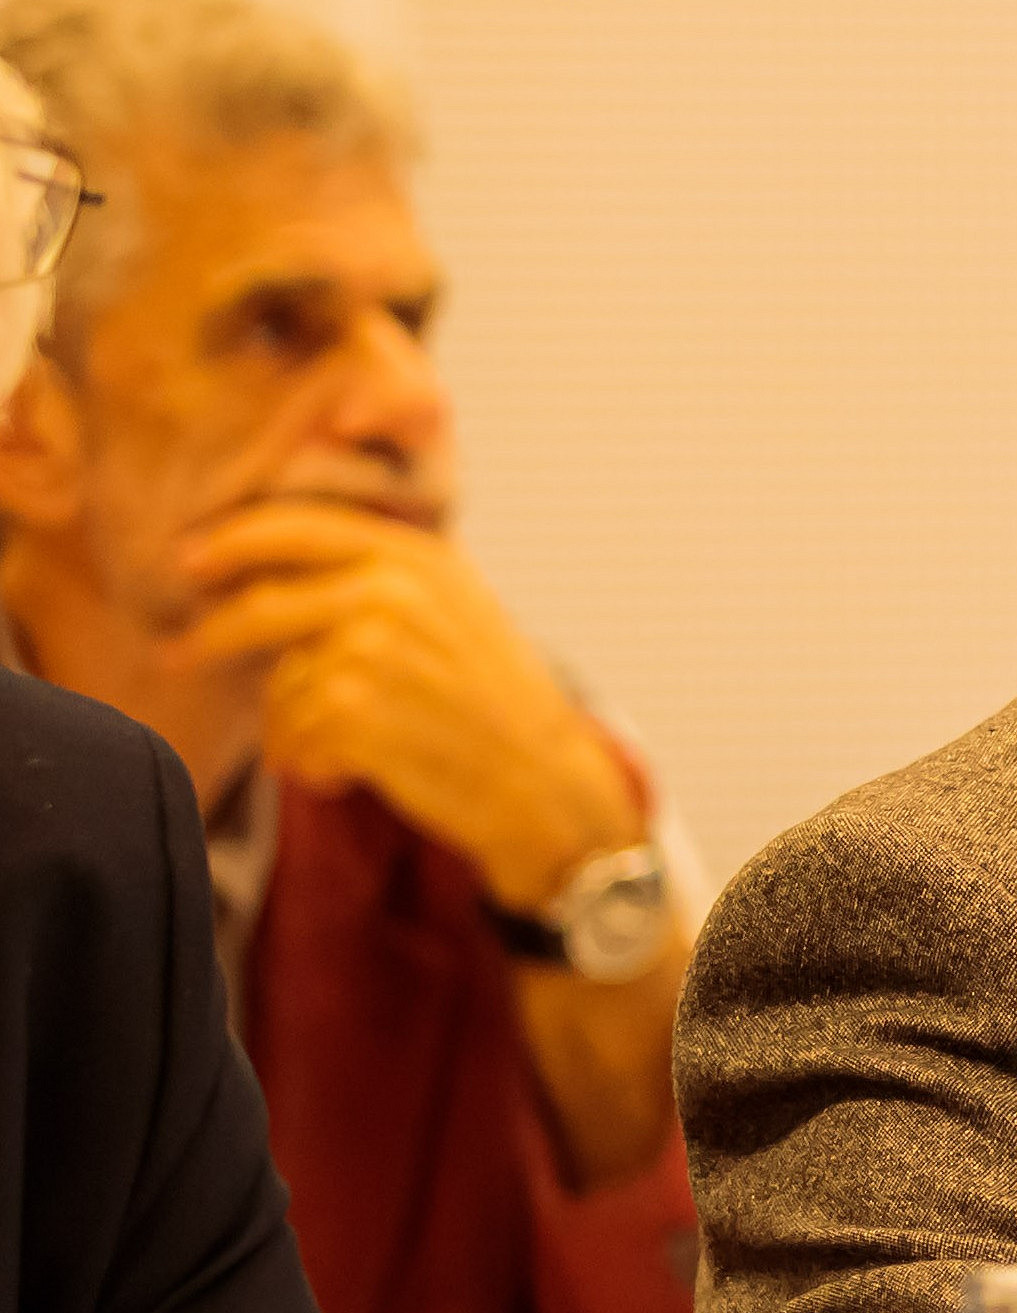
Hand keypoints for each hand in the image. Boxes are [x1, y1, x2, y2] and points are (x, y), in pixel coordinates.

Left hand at [169, 505, 642, 912]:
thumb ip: (386, 577)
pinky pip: (290, 739)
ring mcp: (373, 651)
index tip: (186, 560)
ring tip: (345, 750)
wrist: (544, 784)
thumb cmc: (496, 708)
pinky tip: (356, 774)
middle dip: (208, 637)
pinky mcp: (354, 713)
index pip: (297, 528)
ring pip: (278, 688)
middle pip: (260, 606)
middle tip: (175, 657)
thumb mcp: (460, 613)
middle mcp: (394, 593)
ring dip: (293, 728)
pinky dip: (311, 766)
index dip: (230, 541)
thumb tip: (276, 569)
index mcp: (419, 559)